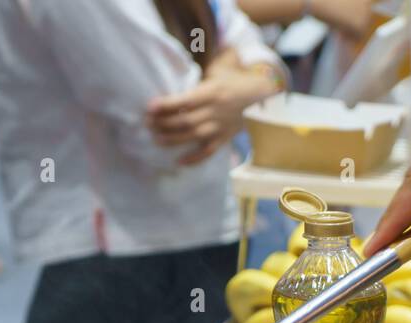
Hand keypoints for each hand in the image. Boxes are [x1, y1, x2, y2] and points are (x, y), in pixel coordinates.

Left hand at [147, 67, 277, 165]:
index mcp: (212, 92)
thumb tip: (175, 89)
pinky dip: (195, 158)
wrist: (262, 95)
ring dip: (173, 139)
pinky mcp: (225, 138)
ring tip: (156, 139)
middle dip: (164, 123)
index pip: (185, 100)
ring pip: (194, 136)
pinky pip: (209, 151)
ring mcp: (221, 126)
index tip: (149, 108)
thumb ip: (197, 82)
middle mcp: (216, 110)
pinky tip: (180, 162)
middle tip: (148, 124)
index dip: (166, 105)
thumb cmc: (234, 80)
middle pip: (186, 120)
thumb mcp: (217, 73)